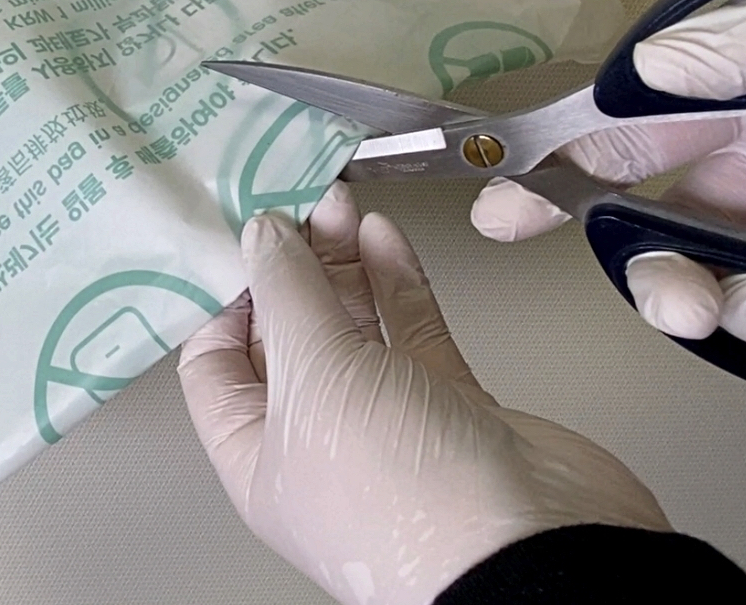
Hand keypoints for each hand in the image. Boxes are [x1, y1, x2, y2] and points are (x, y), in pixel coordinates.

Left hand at [179, 183, 668, 604]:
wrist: (530, 543)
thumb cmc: (407, 499)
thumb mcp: (314, 375)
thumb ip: (288, 293)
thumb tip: (263, 239)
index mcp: (261, 459)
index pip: (216, 366)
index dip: (222, 297)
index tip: (234, 235)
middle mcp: (320, 445)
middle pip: (289, 338)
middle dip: (291, 267)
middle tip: (296, 203)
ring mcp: (391, 424)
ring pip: (355, 328)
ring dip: (345, 265)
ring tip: (338, 204)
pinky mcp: (454, 407)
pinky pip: (412, 332)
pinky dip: (398, 282)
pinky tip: (383, 237)